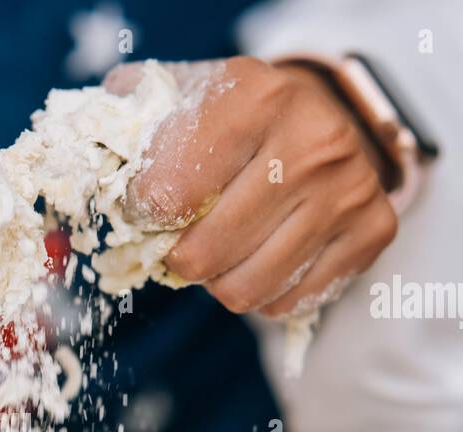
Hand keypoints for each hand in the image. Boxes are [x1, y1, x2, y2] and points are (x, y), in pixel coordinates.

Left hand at [105, 56, 397, 319]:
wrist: (325, 110)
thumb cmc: (232, 115)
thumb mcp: (178, 97)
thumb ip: (126, 125)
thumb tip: (89, 173)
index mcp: (253, 98)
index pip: (168, 196)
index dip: (141, 218)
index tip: (143, 212)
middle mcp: (312, 142)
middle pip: (205, 255)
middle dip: (180, 259)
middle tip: (183, 242)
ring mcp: (348, 190)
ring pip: (246, 289)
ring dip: (220, 281)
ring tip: (224, 249)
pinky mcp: (373, 230)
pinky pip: (289, 302)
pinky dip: (265, 291)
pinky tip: (265, 254)